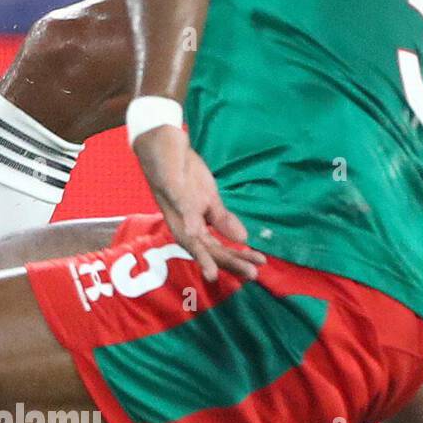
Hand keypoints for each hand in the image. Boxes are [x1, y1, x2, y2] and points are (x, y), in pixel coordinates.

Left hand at [133, 125, 265, 281]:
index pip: (219, 250)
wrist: (162, 147)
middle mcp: (183, 226)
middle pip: (208, 250)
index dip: (239, 260)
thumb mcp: (209, 199)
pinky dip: (188, 221)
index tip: (259, 268)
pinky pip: (181, 207)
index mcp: (192, 228)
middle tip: (251, 275)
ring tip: (215, 274)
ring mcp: (177, 210)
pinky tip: (194, 231)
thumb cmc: (185, 175)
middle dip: (229, 263)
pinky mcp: (174, 190)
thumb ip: (223, 220)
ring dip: (205, 255)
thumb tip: (244, 240)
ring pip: (193, 238)